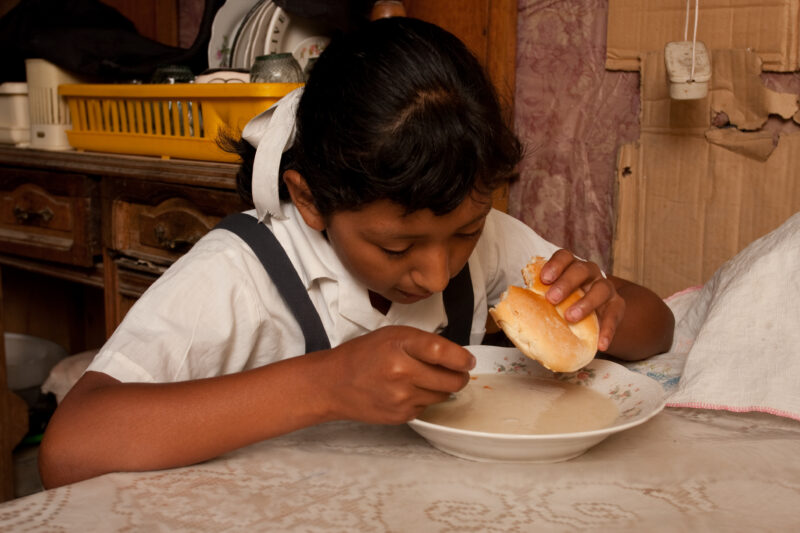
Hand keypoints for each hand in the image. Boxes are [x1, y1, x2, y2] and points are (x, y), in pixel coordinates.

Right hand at [315, 326, 474, 423]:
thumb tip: (456, 357)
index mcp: (400, 345)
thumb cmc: (363, 355)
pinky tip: (406, 391)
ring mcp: (401, 397)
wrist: (333, 384)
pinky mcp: (400, 415)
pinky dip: (423, 399)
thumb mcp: (392, 336)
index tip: (468, 361)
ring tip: (423, 379)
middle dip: (458, 377)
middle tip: (456, 373)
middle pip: (451, 380)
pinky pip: (427, 408)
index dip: (462, 359)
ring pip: (443, 396)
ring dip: (441, 388)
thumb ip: (423, 343)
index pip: (443, 352)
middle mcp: (402, 371)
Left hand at [538, 249, 625, 351]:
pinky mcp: (617, 306)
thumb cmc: (564, 304)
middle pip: (581, 270)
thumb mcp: (552, 299)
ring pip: (601, 288)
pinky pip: (614, 316)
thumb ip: (536, 301)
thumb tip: (510, 316)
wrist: (593, 314)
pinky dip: (607, 330)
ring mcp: (605, 288)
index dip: (555, 265)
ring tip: (571, 317)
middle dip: (566, 282)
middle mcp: (590, 273)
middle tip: (552, 299)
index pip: (564, 257)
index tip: (544, 278)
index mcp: (570, 267)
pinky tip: (601, 344)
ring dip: (586, 302)